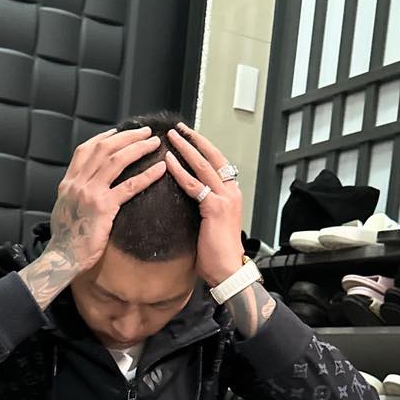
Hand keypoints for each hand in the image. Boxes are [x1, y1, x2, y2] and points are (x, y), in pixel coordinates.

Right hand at [20, 127, 165, 310]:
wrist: (62, 258)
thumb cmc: (65, 240)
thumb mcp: (64, 209)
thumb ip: (74, 195)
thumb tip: (83, 188)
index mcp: (68, 182)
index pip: (85, 150)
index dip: (104, 137)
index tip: (119, 131)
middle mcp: (78, 183)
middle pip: (104, 148)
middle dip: (126, 137)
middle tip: (145, 132)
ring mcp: (90, 193)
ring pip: (117, 161)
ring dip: (138, 148)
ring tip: (154, 143)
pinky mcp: (103, 208)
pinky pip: (128, 186)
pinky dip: (146, 175)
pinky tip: (159, 169)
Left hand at [163, 123, 243, 286]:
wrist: (228, 270)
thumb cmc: (218, 253)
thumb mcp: (212, 223)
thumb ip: (204, 207)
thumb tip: (190, 198)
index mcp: (231, 194)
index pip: (218, 163)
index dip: (203, 148)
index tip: (190, 137)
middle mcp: (231, 192)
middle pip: (212, 157)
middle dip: (195, 141)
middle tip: (179, 129)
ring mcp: (225, 198)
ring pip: (203, 165)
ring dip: (186, 149)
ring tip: (172, 137)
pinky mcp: (215, 208)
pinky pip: (194, 185)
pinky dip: (180, 172)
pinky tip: (169, 162)